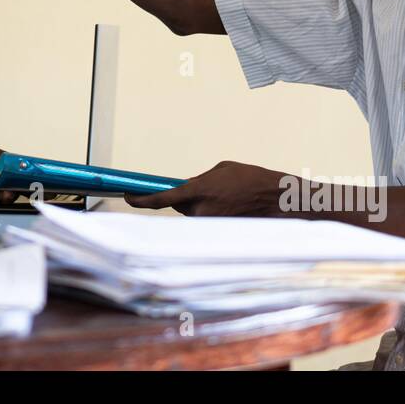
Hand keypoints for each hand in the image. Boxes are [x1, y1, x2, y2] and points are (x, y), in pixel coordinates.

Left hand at [124, 161, 292, 216]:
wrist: (277, 200)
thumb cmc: (251, 179)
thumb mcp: (221, 170)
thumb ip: (198, 180)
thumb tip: (186, 190)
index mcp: (198, 191)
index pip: (160, 199)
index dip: (140, 200)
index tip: (127, 196)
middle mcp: (200, 212)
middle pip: (180, 206)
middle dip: (188, 198)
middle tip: (211, 190)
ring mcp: (210, 225)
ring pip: (194, 214)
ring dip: (203, 206)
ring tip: (227, 198)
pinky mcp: (219, 233)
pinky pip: (207, 222)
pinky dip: (214, 214)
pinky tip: (232, 208)